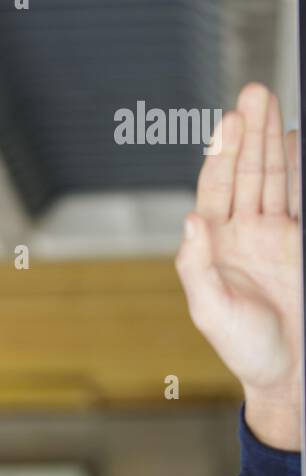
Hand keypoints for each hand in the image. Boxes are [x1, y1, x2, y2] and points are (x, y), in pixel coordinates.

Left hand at [174, 83, 301, 446]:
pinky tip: (292, 141)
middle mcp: (240, 235)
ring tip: (271, 104)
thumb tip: (191, 219)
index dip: (221, 157)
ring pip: (272, 177)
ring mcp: (271, 236)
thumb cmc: (243, 349)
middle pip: (245, 173)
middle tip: (254, 93)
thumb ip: (196, 266)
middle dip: (249, 134)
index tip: (229, 123)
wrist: (287, 371)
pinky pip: (297, 196)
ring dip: (271, 141)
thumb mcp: (210, 312)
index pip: (215, 191)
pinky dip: (296, 168)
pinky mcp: (297, 242)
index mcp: (213, 248)